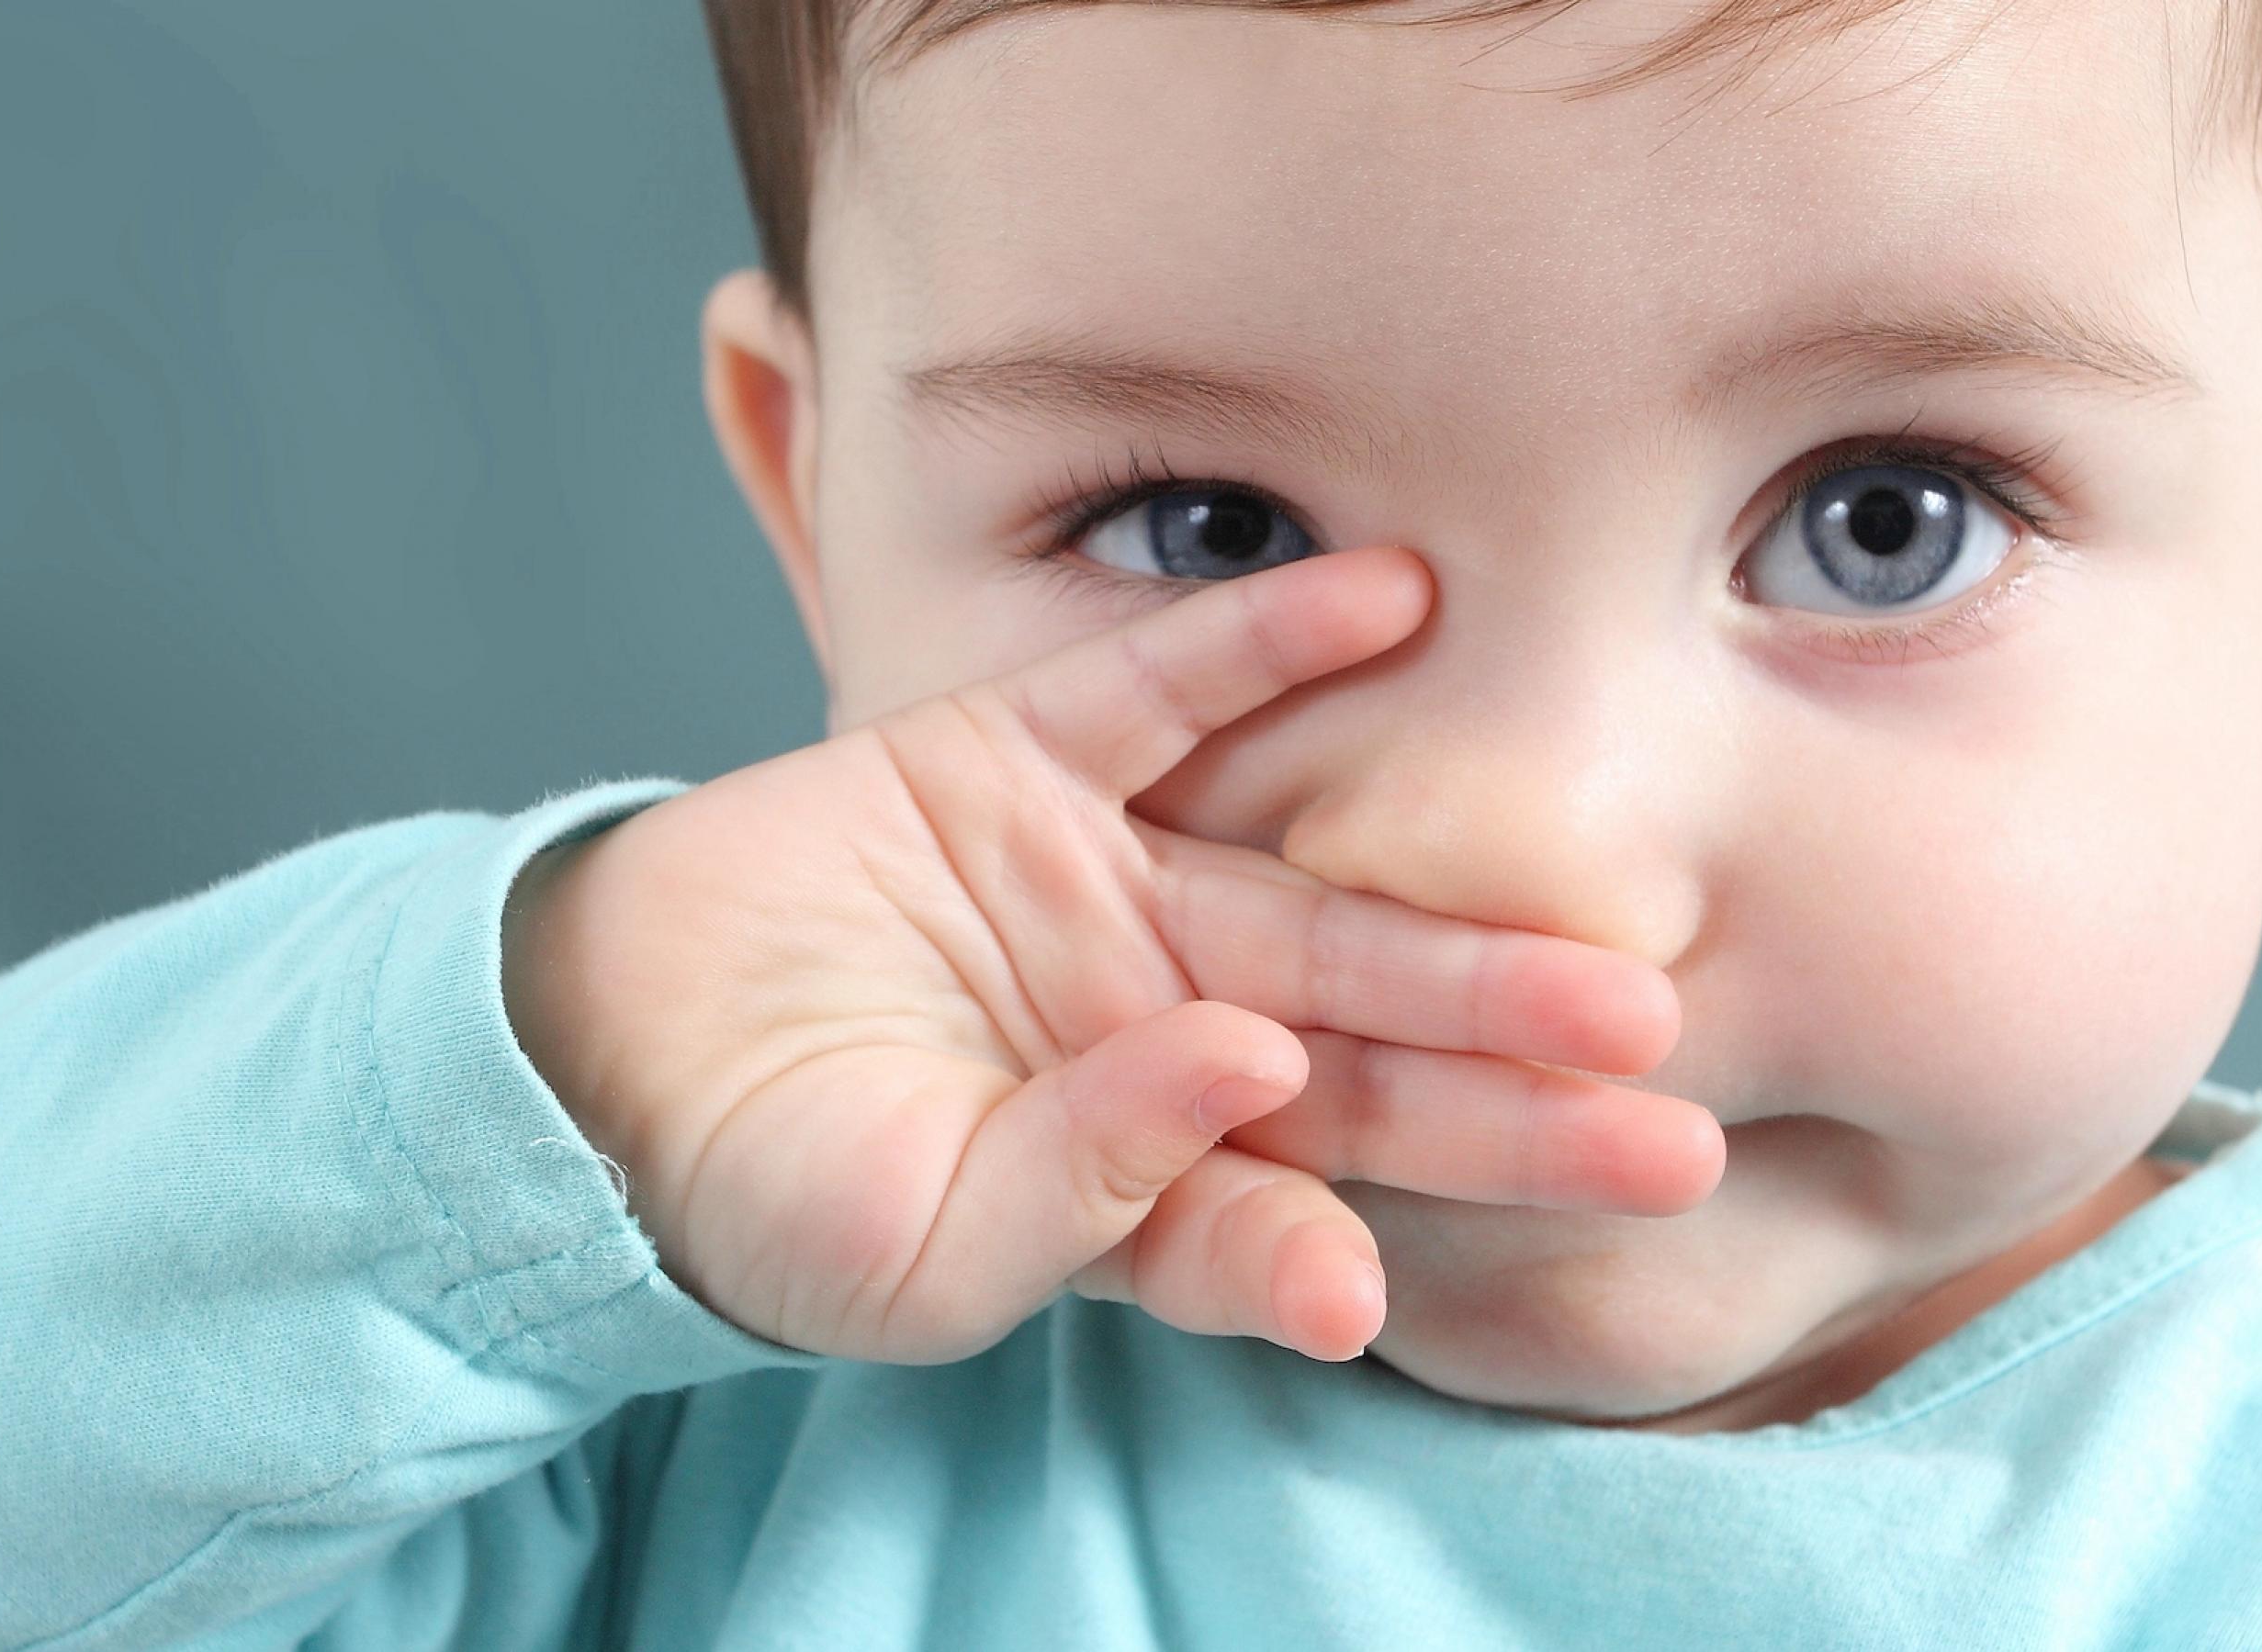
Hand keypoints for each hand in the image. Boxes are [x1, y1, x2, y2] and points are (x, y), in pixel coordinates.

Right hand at [502, 543, 1722, 1365]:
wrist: (589, 1053)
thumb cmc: (756, 1187)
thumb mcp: (915, 1243)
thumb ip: (1091, 1192)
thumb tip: (1261, 1090)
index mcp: (1145, 1172)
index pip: (1332, 1185)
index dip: (1469, 1184)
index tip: (1619, 1171)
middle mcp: (1160, 1030)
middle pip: (1369, 1042)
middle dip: (1518, 1050)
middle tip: (1672, 1048)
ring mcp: (1101, 889)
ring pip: (1304, 885)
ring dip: (1448, 888)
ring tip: (1600, 904)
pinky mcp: (1016, 759)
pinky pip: (1157, 687)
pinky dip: (1264, 639)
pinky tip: (1398, 595)